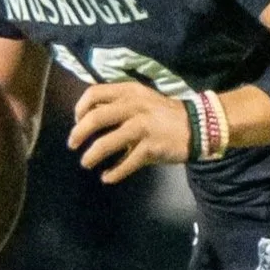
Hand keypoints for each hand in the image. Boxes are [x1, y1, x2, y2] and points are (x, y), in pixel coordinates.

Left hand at [67, 82, 190, 183]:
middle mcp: (135, 107)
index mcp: (129, 92)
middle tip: (72, 144)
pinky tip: (107, 178)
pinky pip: (126, 163)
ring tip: (86, 163)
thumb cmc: (164, 114)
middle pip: (96, 118)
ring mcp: (143, 127)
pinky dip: (114, 173)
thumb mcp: (142, 99)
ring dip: (92, 155)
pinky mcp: (151, 148)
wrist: (197, 126)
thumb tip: (90, 117)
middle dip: (79, 133)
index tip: (77, 121)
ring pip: (108, 143)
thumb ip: (119, 104)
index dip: (80, 109)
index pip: (94, 93)